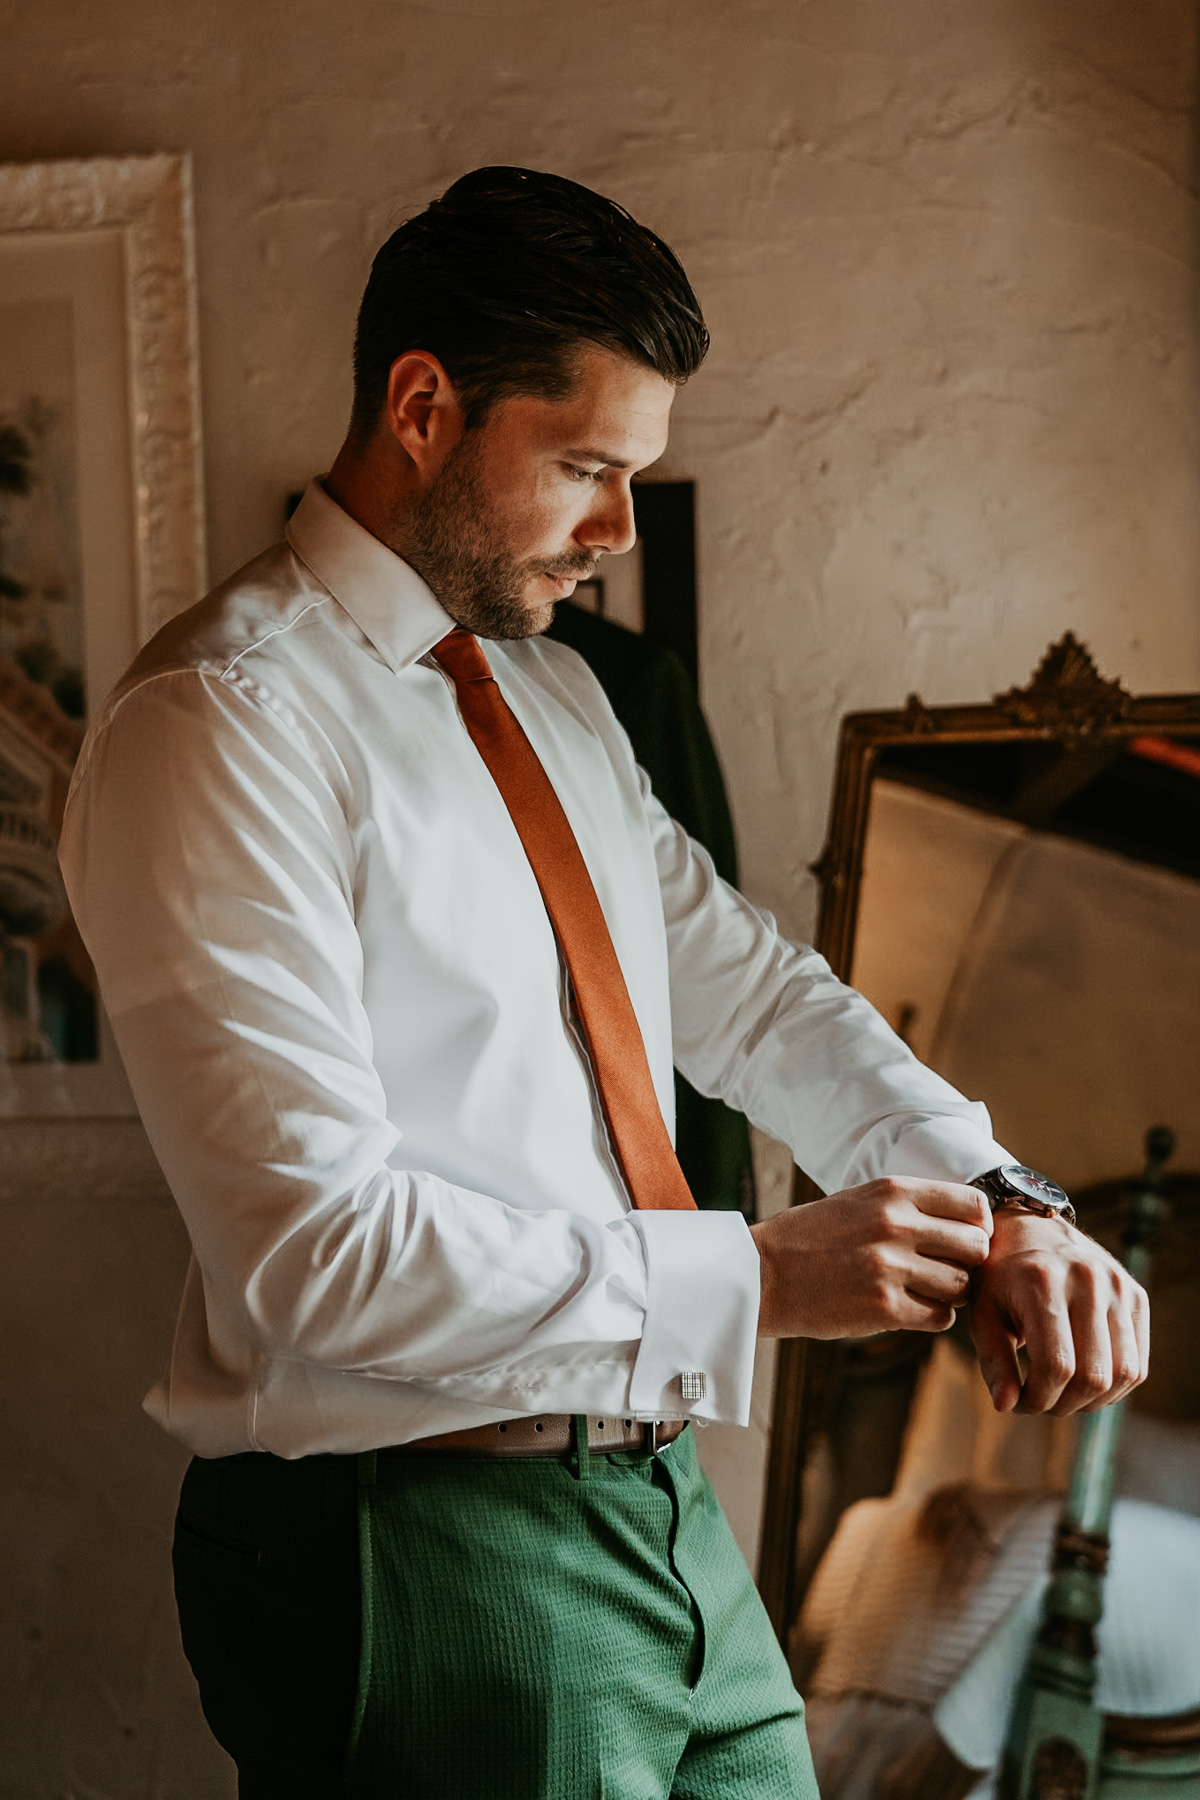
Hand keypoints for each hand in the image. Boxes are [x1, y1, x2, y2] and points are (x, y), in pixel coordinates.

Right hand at [750, 1178, 992, 1338]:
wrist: (763, 1274)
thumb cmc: (810, 1237)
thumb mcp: (858, 1201)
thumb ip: (908, 1206)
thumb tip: (964, 1220)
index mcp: (892, 1192)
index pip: (971, 1203)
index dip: (978, 1224)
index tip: (968, 1236)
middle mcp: (896, 1225)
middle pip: (975, 1246)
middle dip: (969, 1262)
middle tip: (948, 1268)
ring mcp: (891, 1267)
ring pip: (961, 1286)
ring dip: (950, 1293)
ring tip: (923, 1289)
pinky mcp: (884, 1308)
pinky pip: (939, 1317)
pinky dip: (931, 1316)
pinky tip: (908, 1307)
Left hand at [969, 1210, 1148, 1415]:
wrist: (1030, 1228)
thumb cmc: (1000, 1277)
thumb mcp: (983, 1312)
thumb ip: (993, 1361)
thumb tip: (1006, 1406)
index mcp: (1042, 1280)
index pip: (1056, 1365)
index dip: (1038, 1398)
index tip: (1019, 1402)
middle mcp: (1087, 1278)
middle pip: (1093, 1375)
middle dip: (1064, 1404)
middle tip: (1041, 1401)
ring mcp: (1118, 1285)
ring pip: (1124, 1373)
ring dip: (1094, 1401)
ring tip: (1064, 1394)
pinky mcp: (1136, 1295)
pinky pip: (1138, 1363)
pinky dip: (1115, 1386)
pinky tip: (1086, 1382)